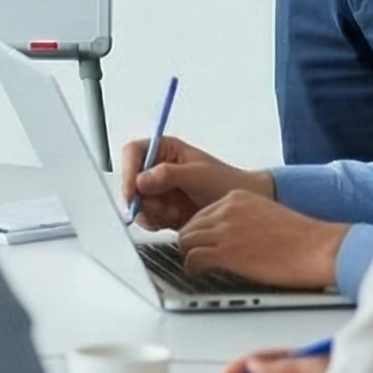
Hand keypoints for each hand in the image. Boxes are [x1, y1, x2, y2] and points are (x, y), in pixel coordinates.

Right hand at [118, 134, 271, 231]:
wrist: (243, 209)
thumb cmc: (227, 183)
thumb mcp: (198, 175)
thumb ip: (168, 175)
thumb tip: (141, 180)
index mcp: (164, 150)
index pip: (133, 153)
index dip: (128, 171)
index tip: (133, 191)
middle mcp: (157, 168)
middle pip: (130, 180)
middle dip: (144, 197)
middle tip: (162, 207)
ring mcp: (158, 190)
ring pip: (136, 201)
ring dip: (153, 211)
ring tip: (175, 212)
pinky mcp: (161, 209)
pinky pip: (145, 217)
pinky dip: (156, 222)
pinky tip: (173, 220)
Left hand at [178, 190, 347, 289]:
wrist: (319, 248)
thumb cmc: (302, 238)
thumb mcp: (267, 215)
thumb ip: (245, 220)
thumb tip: (231, 236)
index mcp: (238, 197)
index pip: (202, 212)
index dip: (198, 231)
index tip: (198, 242)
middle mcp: (227, 209)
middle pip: (190, 225)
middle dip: (189, 243)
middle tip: (191, 256)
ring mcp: (225, 229)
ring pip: (186, 240)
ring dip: (187, 255)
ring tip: (194, 266)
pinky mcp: (226, 252)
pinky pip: (193, 258)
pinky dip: (191, 268)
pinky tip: (197, 274)